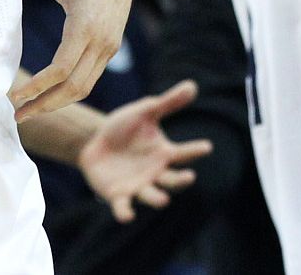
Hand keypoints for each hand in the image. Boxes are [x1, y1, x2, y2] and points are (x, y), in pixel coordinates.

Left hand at [11, 0, 139, 118]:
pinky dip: (71, 90)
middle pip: (74, 87)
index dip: (37, 86)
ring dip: (58, 102)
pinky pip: (91, 77)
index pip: (61, 69)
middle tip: (18, 116)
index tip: (15, 96)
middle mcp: (100, 41)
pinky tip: (50, 94)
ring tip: (31, 110)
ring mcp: (108, 47)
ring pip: (85, 87)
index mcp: (83, 25)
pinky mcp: (110, 48)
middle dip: (45, 104)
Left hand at [77, 80, 212, 221]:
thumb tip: (192, 85)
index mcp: (164, 154)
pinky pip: (123, 207)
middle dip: (181, 180)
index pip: (184, 153)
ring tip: (163, 199)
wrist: (94, 141)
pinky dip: (125, 212)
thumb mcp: (144, 112)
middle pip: (172, 180)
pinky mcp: (118, 196)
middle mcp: (155, 173)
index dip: (195, 150)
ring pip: (151, 196)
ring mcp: (138, 186)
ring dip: (158, 199)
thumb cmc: (124, 128)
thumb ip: (168, 103)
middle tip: (189, 176)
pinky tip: (126, 215)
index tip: (206, 146)